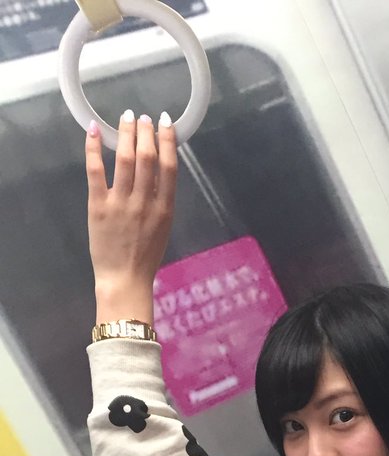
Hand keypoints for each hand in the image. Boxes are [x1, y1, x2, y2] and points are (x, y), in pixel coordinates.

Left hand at [86, 111, 176, 322]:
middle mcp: (145, 202)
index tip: (165, 123)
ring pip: (125, 159)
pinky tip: (94, 131)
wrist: (125, 279)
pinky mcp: (99, 206)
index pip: (169, 167)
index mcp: (165, 209)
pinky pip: (96, 171)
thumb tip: (159, 170)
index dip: (167, 140)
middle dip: (146, 132)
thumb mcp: (164, 228)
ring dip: (126, 134)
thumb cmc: (146, 256)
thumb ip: (162, 200)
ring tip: (126, 119)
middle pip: (147, 157)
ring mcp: (121, 203)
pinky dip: (94, 148)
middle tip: (143, 117)